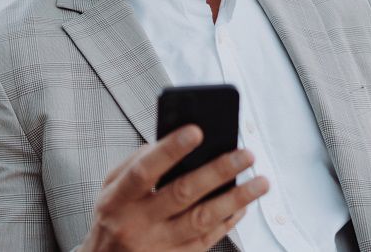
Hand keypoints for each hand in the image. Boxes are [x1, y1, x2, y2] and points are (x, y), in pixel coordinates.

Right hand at [75, 125, 269, 251]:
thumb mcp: (111, 188)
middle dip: (217, 172)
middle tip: (245, 154)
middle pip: (182, 194)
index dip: (170, 150)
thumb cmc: (114, 216)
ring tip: (260, 182)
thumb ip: (135, 164)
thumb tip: (170, 143)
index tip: (197, 131)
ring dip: (236, 199)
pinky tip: (244, 204)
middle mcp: (137, 224)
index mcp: (117, 200)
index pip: (144, 171)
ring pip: (203, 220)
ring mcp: (158, 245)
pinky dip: (230, 220)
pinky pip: (209, 239)